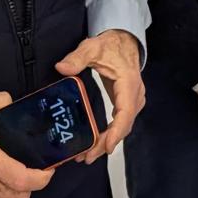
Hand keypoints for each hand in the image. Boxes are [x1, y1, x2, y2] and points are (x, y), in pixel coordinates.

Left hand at [55, 29, 144, 161]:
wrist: (124, 41)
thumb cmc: (111, 45)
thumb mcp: (92, 47)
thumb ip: (77, 58)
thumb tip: (62, 68)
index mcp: (128, 83)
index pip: (125, 112)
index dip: (117, 131)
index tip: (107, 146)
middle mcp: (135, 95)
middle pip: (124, 125)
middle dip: (107, 143)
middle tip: (87, 156)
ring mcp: (133, 100)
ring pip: (124, 126)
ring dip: (108, 141)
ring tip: (88, 155)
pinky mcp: (128, 103)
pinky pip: (122, 122)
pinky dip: (111, 134)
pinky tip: (97, 143)